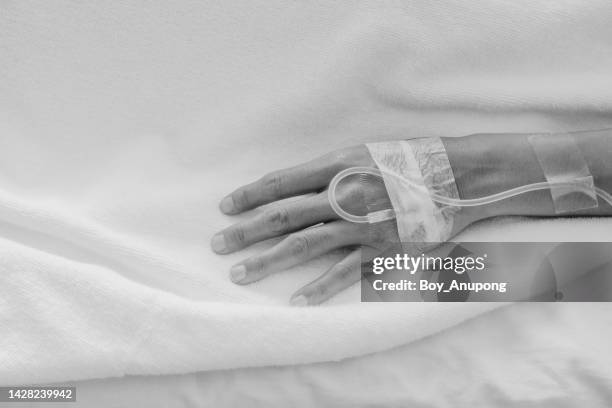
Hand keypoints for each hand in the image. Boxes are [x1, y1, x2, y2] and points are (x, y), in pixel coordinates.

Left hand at [211, 145, 400, 305]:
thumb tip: (292, 184)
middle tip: (217, 244)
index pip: (282, 182)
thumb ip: (329, 169)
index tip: (226, 207)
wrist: (460, 178)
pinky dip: (319, 288)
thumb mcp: (366, 152)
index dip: (250, 194)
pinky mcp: (382, 250)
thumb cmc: (410, 161)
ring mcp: (362, 225)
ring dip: (268, 261)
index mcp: (339, 165)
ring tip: (239, 273)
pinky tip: (296, 302)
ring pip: (305, 245)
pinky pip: (344, 272)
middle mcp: (345, 194)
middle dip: (246, 231)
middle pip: (284, 215)